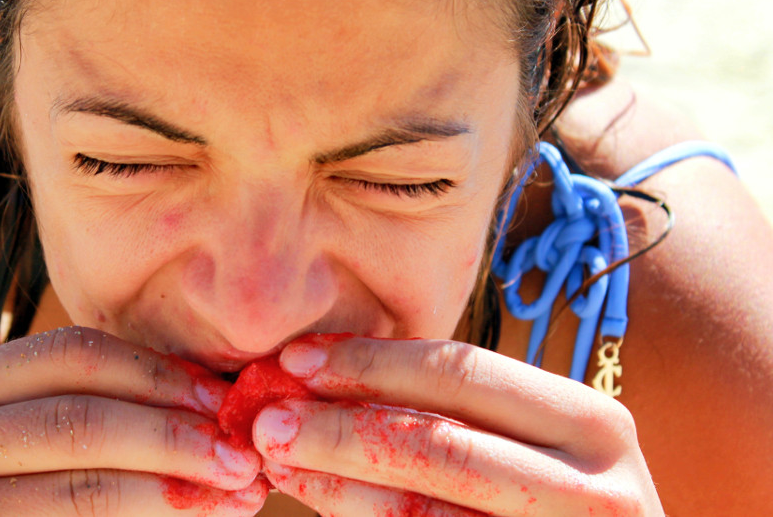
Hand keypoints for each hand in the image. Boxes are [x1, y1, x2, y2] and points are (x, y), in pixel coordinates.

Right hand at [0, 326, 264, 515]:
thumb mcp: (17, 442)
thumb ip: (90, 412)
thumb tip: (212, 398)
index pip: (72, 355)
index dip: (159, 374)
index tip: (226, 400)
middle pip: (80, 419)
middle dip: (175, 435)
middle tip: (244, 455)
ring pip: (83, 489)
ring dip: (174, 490)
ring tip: (238, 494)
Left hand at [254, 335, 662, 515]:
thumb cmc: (560, 501)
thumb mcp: (538, 444)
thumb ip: (460, 412)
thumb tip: (328, 378)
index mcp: (593, 424)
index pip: (462, 372)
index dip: (370, 363)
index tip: (294, 359)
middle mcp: (595, 487)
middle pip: (440, 442)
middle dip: (342, 426)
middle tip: (266, 419)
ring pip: (426, 510)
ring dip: (339, 483)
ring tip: (279, 462)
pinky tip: (321, 502)